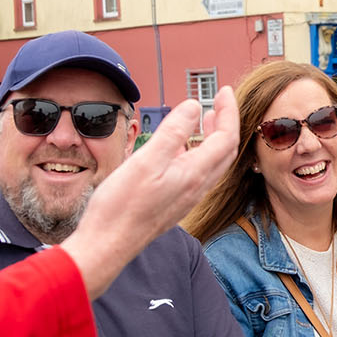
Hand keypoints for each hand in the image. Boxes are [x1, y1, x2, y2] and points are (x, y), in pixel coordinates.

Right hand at [61, 87, 239, 297]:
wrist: (107, 245)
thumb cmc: (122, 207)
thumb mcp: (146, 160)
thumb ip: (173, 132)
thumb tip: (194, 106)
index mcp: (195, 174)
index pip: (226, 137)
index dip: (229, 111)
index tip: (223, 91)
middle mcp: (197, 187)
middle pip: (225, 150)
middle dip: (226, 122)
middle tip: (219, 101)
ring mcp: (187, 197)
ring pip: (213, 163)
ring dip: (214, 138)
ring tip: (205, 119)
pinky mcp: (175, 203)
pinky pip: (198, 173)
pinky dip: (199, 153)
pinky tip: (181, 148)